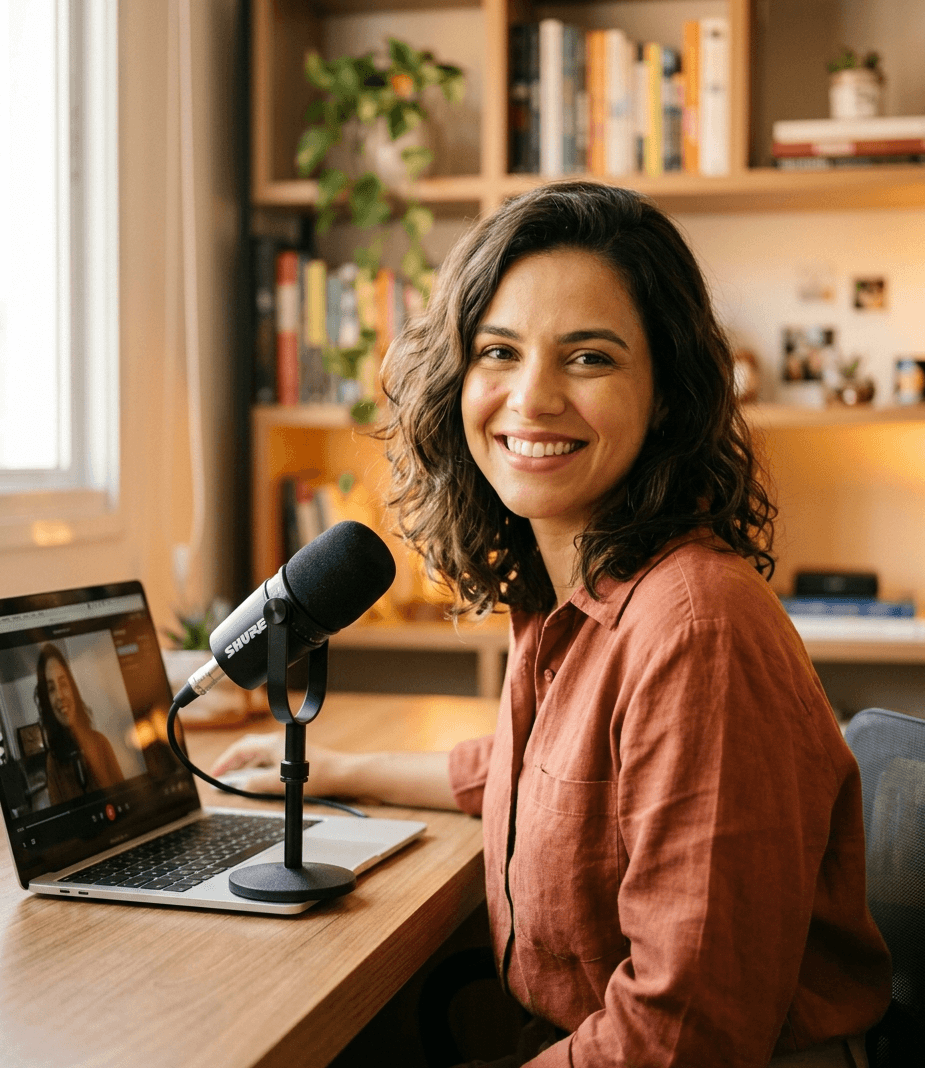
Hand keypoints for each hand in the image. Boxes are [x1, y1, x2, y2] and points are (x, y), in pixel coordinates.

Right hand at [210, 731, 345, 796]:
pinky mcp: (291, 755)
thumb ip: (257, 785)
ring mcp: (284, 747)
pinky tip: (254, 779)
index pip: (240, 748)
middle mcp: (277, 742)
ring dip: (243, 765)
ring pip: (256, 753)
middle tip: (221, 775)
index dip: (224, 761)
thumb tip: (241, 787)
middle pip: (246, 748)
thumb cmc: (317, 775)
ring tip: (233, 779)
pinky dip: (255, 767)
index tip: (215, 773)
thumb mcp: (280, 784)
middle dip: (231, 761)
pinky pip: (266, 758)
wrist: (340, 773)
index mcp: (272, 744)